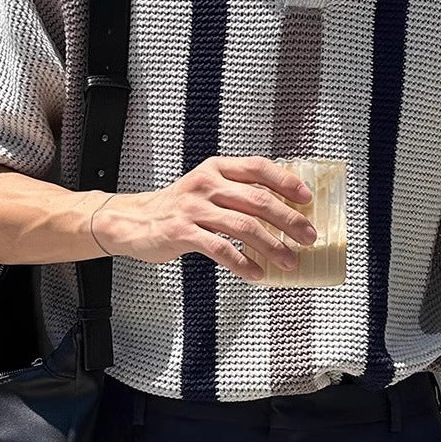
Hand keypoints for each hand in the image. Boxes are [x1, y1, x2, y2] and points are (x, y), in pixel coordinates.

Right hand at [93, 155, 318, 279]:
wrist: (131, 221)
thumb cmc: (176, 208)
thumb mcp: (205, 188)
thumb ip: (236, 193)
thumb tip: (281, 211)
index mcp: (216, 169)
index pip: (258, 168)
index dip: (286, 182)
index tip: (307, 199)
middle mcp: (206, 184)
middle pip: (258, 200)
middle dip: (289, 220)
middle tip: (308, 236)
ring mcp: (194, 208)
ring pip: (244, 226)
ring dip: (272, 246)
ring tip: (289, 260)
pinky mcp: (183, 233)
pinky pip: (220, 249)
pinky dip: (242, 263)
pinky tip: (256, 273)